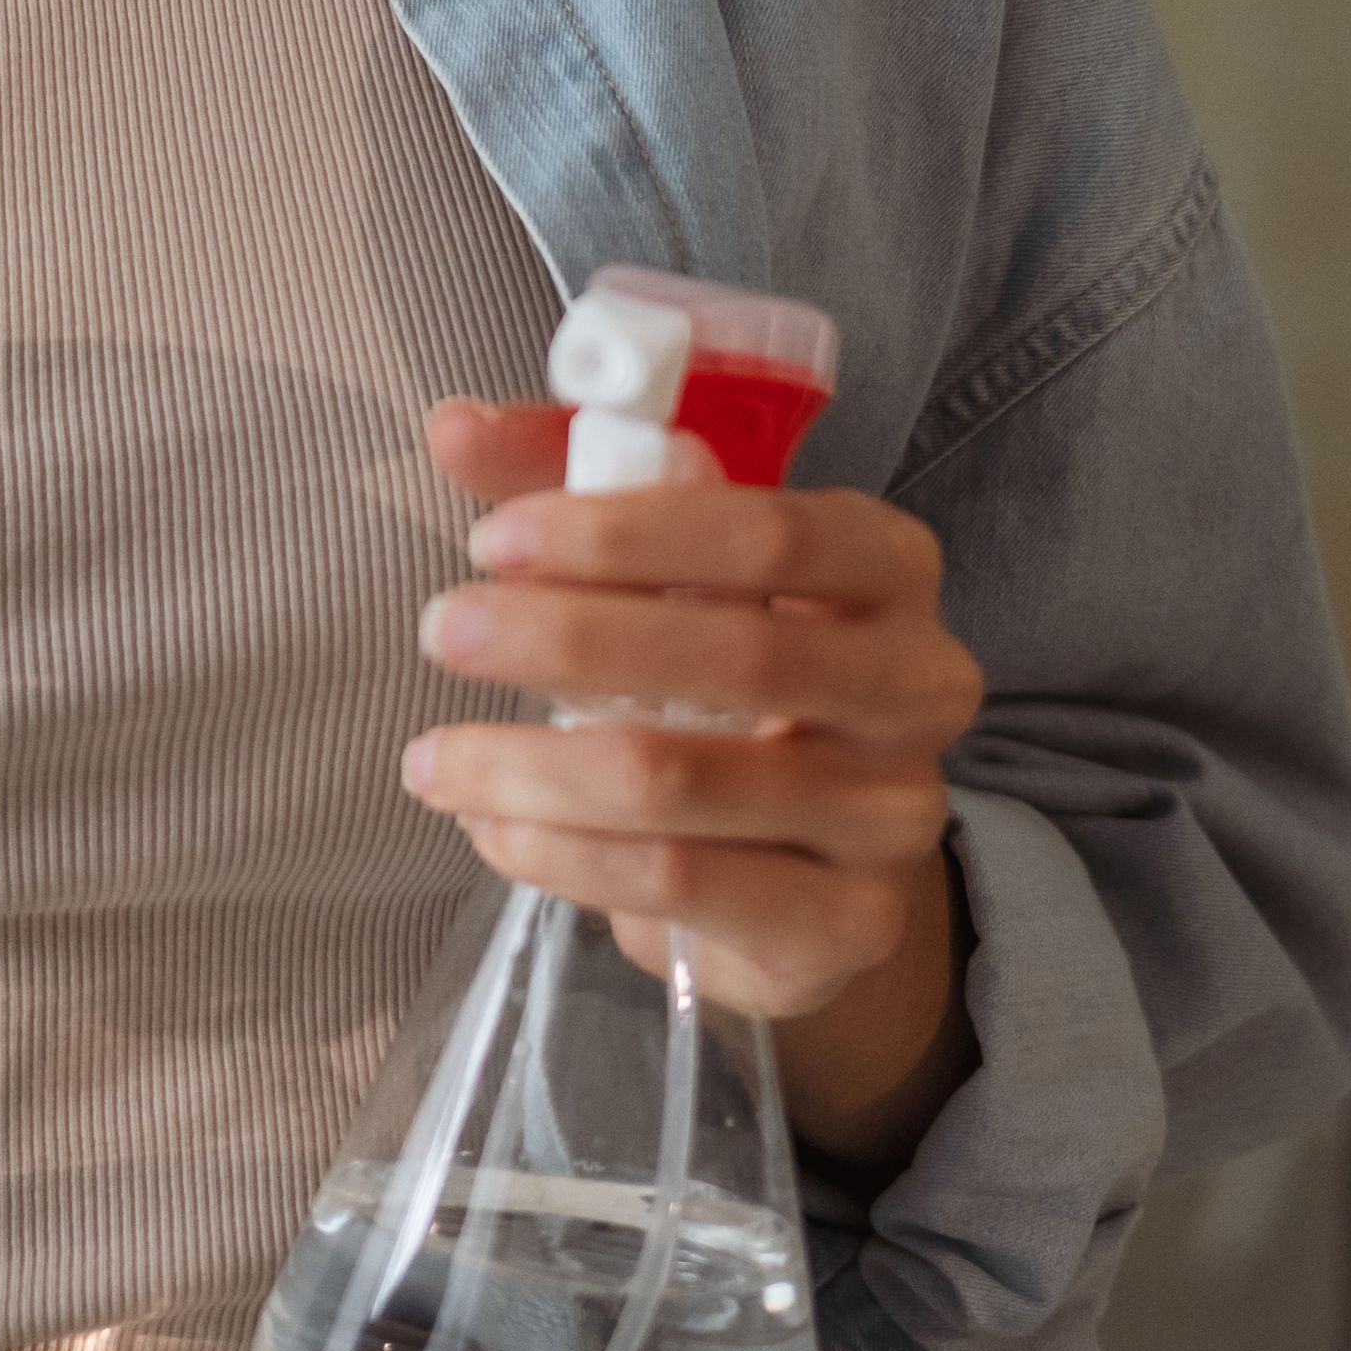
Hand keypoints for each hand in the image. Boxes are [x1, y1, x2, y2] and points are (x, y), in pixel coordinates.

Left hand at [402, 397, 989, 1170]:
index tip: (495, 540)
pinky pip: (678, 884)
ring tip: (433, 758)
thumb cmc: (732, 678)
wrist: (817, 866)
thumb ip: (573, 482)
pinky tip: (494, 829)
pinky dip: (561, 854)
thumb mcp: (670, 566)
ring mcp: (892, 813)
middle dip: (565, 641)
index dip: (625, 532)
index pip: (769, 531)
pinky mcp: (846, 923)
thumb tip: (453, 427)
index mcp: (887, 566)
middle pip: (736, 654)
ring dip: (530, 767)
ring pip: (683, 782)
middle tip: (444, 631)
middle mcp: (916, 684)